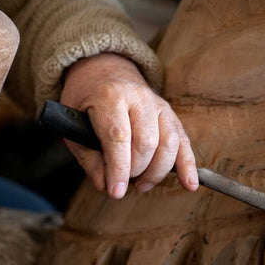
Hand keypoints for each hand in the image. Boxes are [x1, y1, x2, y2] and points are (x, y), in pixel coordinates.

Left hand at [60, 53, 198, 198]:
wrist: (104, 72)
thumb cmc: (86, 102)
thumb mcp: (74, 128)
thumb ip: (89, 159)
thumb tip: (105, 185)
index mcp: (109, 97)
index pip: (118, 136)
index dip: (119, 168)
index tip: (115, 191)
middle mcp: (137, 97)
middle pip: (146, 142)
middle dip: (136, 170)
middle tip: (123, 182)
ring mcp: (158, 104)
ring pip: (169, 143)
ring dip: (157, 171)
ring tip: (141, 184)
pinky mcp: (170, 114)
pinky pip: (183, 141)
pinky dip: (188, 165)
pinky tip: (189, 184)